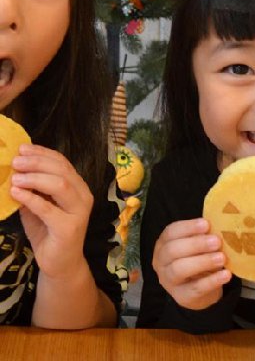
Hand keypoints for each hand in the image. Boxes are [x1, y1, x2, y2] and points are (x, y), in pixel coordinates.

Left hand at [10, 145, 93, 277]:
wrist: (60, 263)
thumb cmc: (47, 232)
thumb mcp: (37, 206)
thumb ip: (31, 190)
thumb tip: (14, 170)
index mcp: (77, 187)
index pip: (63, 163)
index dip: (42, 153)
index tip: (22, 148)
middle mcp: (83, 196)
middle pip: (62, 170)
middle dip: (37, 163)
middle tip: (15, 161)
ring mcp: (78, 211)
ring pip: (60, 185)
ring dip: (35, 178)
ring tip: (15, 178)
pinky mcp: (69, 227)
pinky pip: (49, 209)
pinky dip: (31, 198)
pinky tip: (16, 193)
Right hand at [151, 218, 229, 310]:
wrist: (201, 290)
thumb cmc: (198, 259)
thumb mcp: (198, 246)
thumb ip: (204, 235)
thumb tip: (222, 224)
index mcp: (164, 245)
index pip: (171, 232)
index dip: (188, 227)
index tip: (207, 224)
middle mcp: (162, 262)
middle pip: (172, 250)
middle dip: (195, 244)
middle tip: (216, 241)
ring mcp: (170, 281)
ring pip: (179, 270)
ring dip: (202, 262)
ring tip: (222, 258)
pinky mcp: (182, 296)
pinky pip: (196, 288)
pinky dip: (212, 281)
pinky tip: (226, 274)